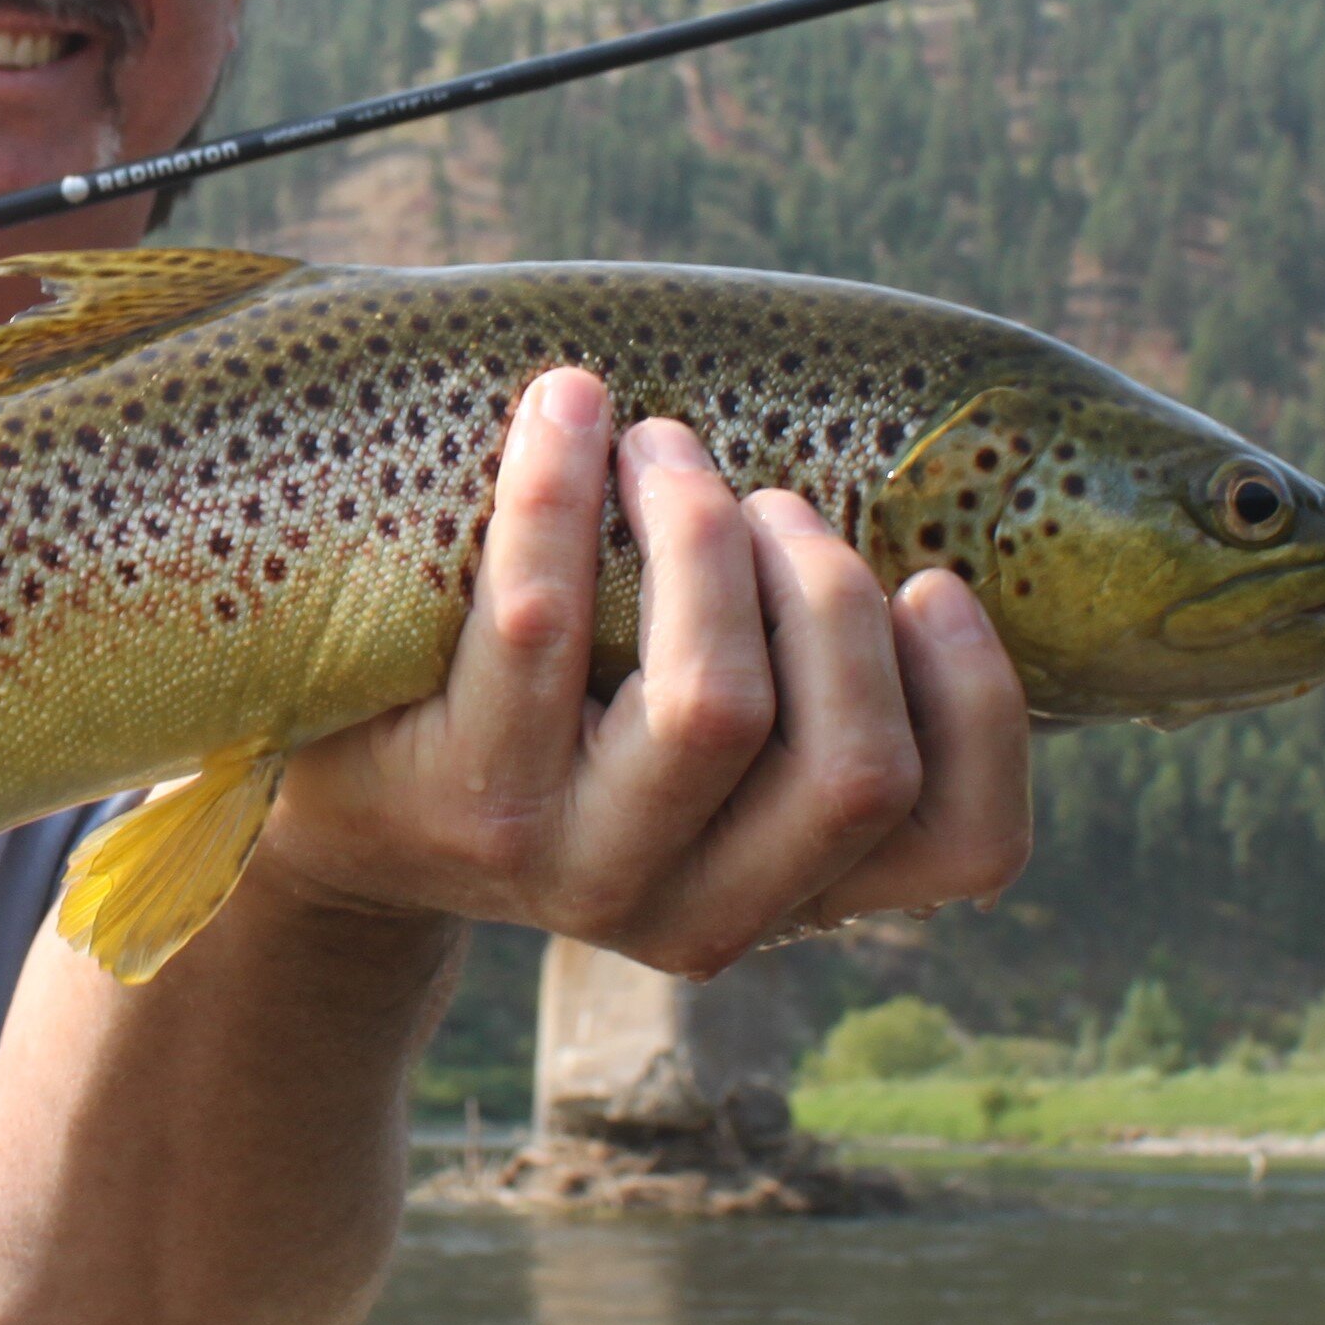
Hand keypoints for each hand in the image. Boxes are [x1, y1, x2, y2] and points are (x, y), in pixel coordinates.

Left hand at [260, 369, 1031, 974]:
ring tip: (662, 447)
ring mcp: (577, 872)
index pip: (967, 847)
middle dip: (827, 590)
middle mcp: (701, 915)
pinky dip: (563, 494)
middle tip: (761, 496)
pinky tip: (567, 410)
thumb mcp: (695, 742)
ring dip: (704, 536)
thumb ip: (805, 681)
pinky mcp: (466, 804)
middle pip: (852, 766)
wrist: (342, 800)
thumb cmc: (559, 721)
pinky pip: (539, 625)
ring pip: (714, 708)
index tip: (934, 578)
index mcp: (794, 895)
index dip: (982, 706)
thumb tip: (928, 501)